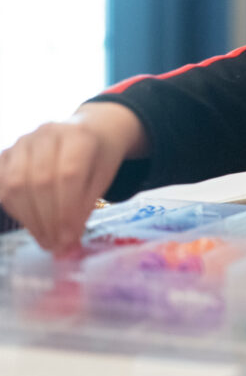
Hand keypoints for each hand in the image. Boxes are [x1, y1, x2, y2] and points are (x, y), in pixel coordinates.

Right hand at [0, 102, 146, 254]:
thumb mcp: (104, 177)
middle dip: (47, 220)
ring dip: (29, 219)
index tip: (69, 239)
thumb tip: (68, 245)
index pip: (69, 175)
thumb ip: (86, 206)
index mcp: (79, 135)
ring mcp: (23, 141)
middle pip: (40, 182)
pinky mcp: (7, 153)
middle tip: (57, 245)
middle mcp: (47, 133)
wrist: (89, 130)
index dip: (67, 211)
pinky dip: (14, 209)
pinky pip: (2, 184)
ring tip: (46, 240)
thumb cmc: (99, 156)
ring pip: (16, 184)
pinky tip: (31, 224)